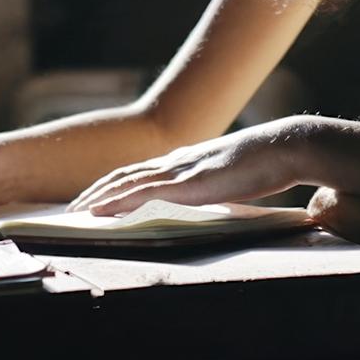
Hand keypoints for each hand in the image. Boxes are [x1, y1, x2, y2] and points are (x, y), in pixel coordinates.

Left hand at [69, 116, 320, 215]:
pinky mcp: (189, 183)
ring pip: (127, 182)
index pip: (141, 172)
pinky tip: (101, 212)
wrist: (287, 146)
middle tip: (72, 209)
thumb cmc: (269, 162)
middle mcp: (178, 161)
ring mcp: (182, 170)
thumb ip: (216, 185)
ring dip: (98, 197)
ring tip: (77, 213)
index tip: (96, 199)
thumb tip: (209, 197)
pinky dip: (117, 202)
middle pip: (125, 175)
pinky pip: (143, 193)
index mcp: (188, 160)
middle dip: (96, 192)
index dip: (115, 185)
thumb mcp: (234, 175)